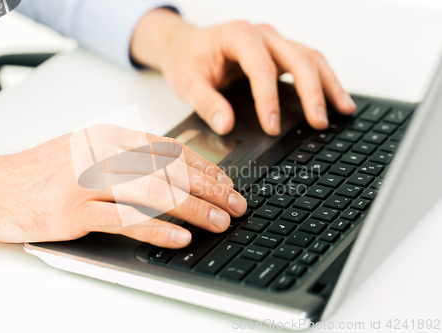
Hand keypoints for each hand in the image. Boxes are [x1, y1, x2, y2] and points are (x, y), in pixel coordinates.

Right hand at [0, 125, 245, 247]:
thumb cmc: (43, 172)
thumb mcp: (88, 152)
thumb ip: (126, 159)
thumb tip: (172, 174)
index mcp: (110, 137)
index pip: (171, 150)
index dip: (205, 169)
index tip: (227, 185)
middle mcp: (103, 153)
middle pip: (170, 170)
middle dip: (210, 190)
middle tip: (235, 206)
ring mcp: (88, 180)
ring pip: (155, 192)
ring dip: (194, 209)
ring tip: (219, 223)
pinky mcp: (74, 210)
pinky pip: (126, 219)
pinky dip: (158, 230)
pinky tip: (181, 238)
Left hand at [131, 9, 356, 135]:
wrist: (185, 45)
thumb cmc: (187, 59)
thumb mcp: (188, 82)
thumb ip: (206, 103)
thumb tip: (226, 125)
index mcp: (238, 36)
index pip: (262, 68)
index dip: (269, 100)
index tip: (273, 127)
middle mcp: (261, 35)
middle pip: (297, 59)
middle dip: (312, 92)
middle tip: (319, 121)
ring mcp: (274, 42)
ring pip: (310, 58)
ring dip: (328, 84)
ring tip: (343, 110)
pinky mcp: (279, 52)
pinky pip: (308, 63)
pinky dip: (323, 80)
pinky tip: (335, 98)